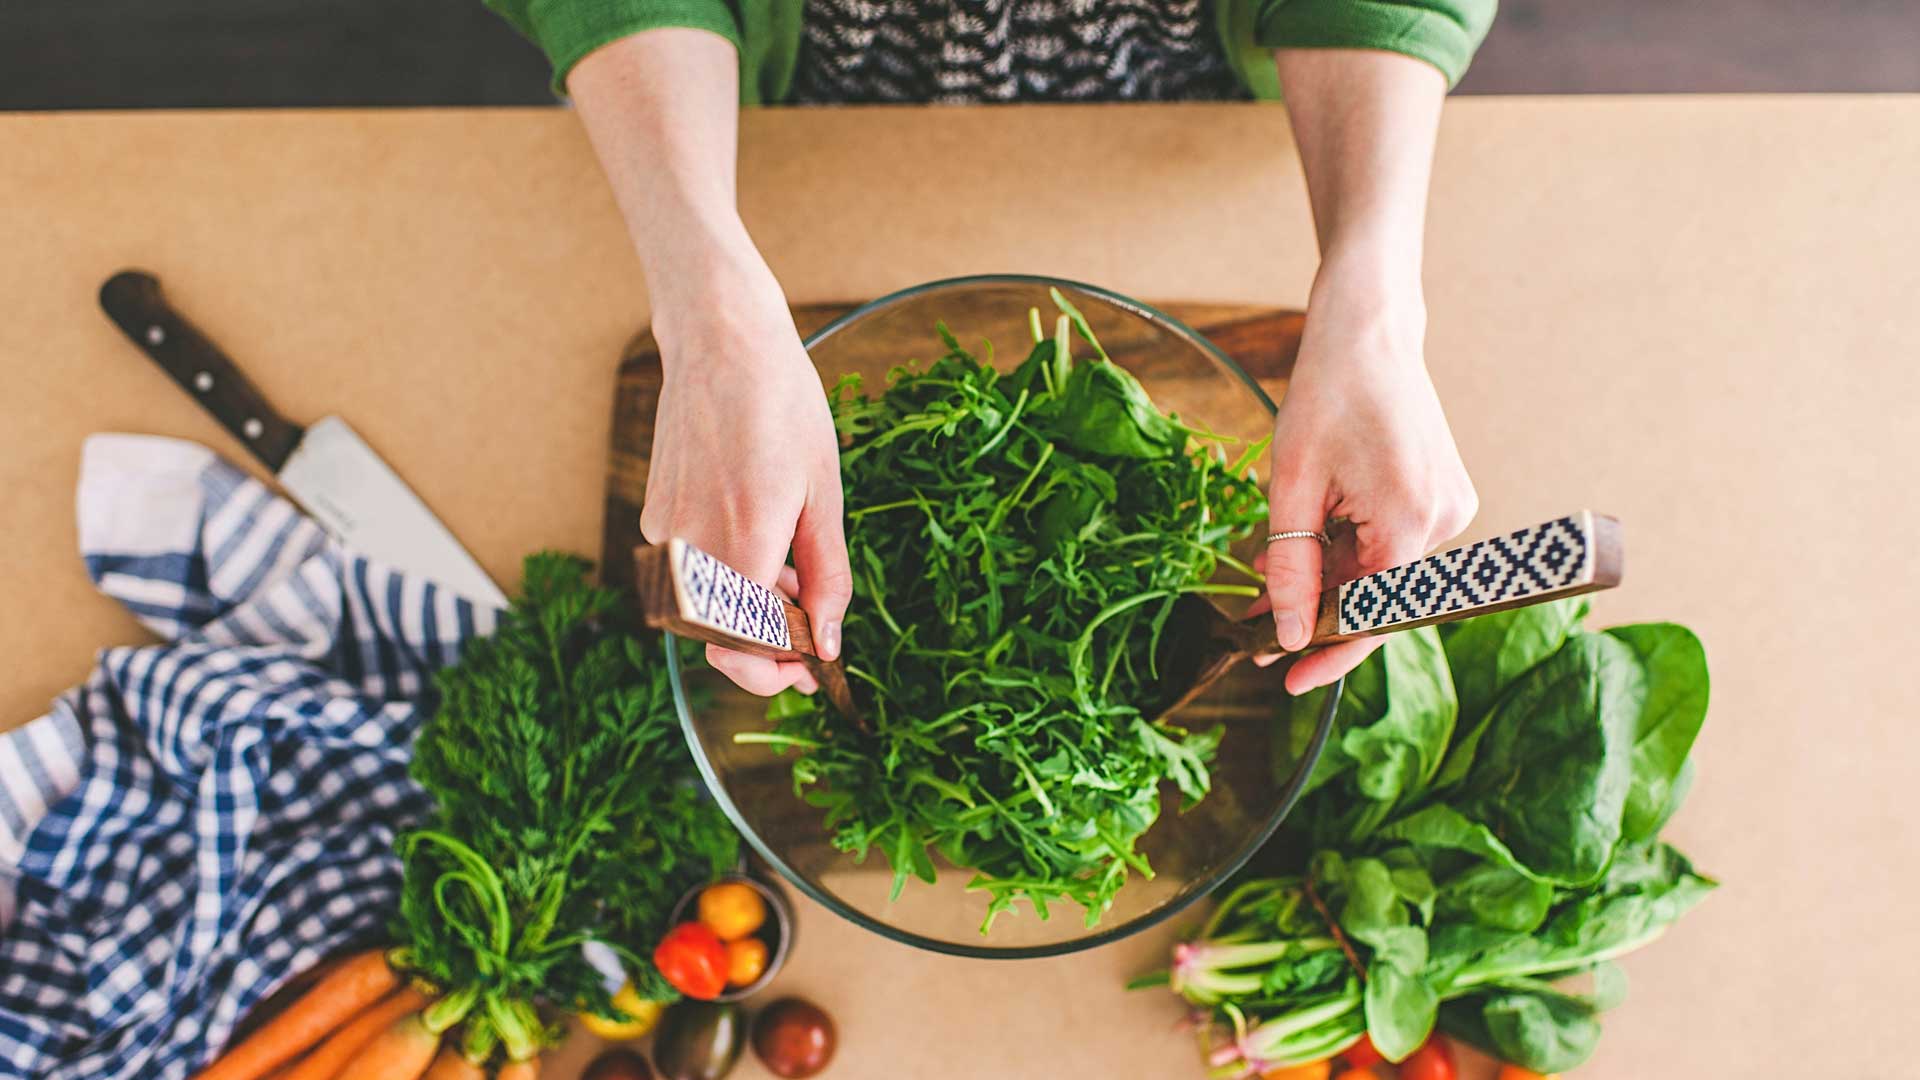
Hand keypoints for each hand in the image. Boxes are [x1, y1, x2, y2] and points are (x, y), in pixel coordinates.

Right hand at [641, 255, 851, 696]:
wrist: (721, 342)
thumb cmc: (783, 407)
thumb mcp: (824, 494)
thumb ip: (827, 577)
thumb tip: (827, 645)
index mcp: (741, 543)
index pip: (745, 652)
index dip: (779, 672)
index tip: (812, 668)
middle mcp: (689, 547)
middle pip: (720, 641)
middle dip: (766, 648)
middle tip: (810, 633)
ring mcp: (662, 535)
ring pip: (706, 610)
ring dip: (750, 611)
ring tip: (792, 574)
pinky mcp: (651, 519)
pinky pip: (691, 575)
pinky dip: (729, 577)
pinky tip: (761, 541)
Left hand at [1258, 268, 1476, 694]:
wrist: (1369, 332)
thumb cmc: (1327, 393)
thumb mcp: (1291, 485)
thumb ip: (1291, 566)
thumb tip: (1291, 635)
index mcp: (1410, 523)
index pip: (1372, 617)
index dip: (1329, 655)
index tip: (1287, 681)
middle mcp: (1444, 523)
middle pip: (1376, 597)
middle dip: (1316, 615)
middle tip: (1257, 635)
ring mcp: (1449, 510)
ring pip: (1381, 574)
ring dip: (1328, 583)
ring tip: (1266, 591)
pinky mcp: (1442, 498)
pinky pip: (1391, 546)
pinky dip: (1348, 555)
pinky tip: (1306, 554)